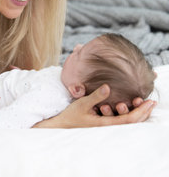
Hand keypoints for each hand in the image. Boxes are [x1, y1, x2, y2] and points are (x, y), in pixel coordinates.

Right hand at [33, 84, 155, 127]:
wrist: (62, 125)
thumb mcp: (82, 103)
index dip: (140, 112)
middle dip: (143, 112)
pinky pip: (120, 119)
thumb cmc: (71, 115)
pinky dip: (128, 113)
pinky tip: (131, 106)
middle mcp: (108, 126)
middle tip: (152, 102)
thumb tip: (108, 87)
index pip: (128, 119)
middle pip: (131, 122)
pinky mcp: (104, 123)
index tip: (149, 102)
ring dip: (137, 113)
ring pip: (126, 121)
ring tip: (144, 103)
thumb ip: (96, 96)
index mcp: (104, 124)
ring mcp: (106, 126)